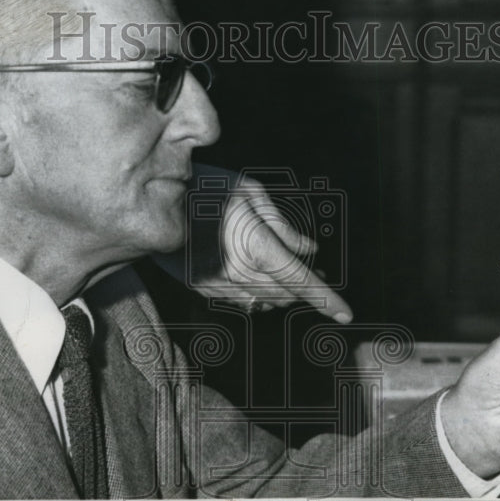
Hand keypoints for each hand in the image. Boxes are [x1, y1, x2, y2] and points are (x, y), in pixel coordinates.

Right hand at [191, 174, 352, 323]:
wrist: (152, 201)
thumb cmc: (208, 185)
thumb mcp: (251, 192)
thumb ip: (283, 226)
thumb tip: (310, 250)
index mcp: (254, 244)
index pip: (299, 279)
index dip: (326, 298)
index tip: (347, 314)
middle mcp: (237, 271)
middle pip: (286, 294)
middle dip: (309, 288)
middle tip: (324, 272)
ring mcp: (217, 284)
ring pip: (266, 302)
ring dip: (286, 293)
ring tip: (298, 276)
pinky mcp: (203, 289)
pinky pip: (243, 302)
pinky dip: (261, 295)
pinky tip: (266, 280)